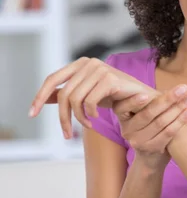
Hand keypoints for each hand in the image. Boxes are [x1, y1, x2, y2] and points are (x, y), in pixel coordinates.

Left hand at [29, 57, 154, 138]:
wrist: (144, 101)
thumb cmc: (117, 98)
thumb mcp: (88, 96)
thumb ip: (68, 94)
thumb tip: (45, 98)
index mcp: (81, 64)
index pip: (52, 79)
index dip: (40, 97)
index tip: (32, 114)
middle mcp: (89, 63)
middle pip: (63, 93)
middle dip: (62, 117)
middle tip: (66, 134)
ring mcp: (100, 69)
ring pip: (74, 99)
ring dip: (78, 119)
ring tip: (87, 126)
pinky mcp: (110, 79)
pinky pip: (89, 102)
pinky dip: (90, 115)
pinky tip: (95, 120)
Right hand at [112, 84, 186, 168]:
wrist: (150, 158)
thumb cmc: (150, 127)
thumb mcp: (145, 113)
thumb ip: (151, 100)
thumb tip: (167, 84)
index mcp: (122, 117)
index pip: (123, 107)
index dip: (134, 101)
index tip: (148, 93)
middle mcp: (127, 130)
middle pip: (148, 113)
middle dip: (168, 99)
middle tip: (184, 88)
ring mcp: (138, 141)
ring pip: (160, 122)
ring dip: (178, 108)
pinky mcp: (151, 149)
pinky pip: (168, 133)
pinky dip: (180, 121)